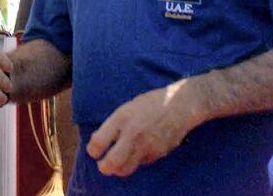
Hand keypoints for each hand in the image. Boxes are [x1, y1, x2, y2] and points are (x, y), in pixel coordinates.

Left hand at [86, 80, 203, 176]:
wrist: (179, 105)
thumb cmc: (150, 104)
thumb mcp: (126, 108)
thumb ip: (113, 125)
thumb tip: (98, 142)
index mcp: (121, 118)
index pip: (99, 142)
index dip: (93, 150)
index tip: (93, 151)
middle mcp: (133, 133)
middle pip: (112, 162)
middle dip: (104, 167)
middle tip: (102, 165)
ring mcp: (146, 146)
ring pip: (126, 168)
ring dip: (118, 169)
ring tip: (116, 163)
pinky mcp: (157, 153)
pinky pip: (140, 163)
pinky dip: (135, 161)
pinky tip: (137, 152)